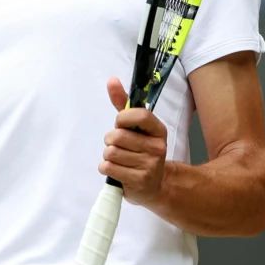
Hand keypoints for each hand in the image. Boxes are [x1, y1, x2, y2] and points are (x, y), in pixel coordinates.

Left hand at [99, 77, 167, 205]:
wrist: (154, 184)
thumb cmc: (140, 149)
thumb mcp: (134, 126)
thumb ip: (123, 103)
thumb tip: (112, 80)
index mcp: (158, 130)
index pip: (140, 115)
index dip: (123, 118)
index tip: (120, 124)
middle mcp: (158, 147)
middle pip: (118, 136)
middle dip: (110, 140)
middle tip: (118, 145)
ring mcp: (150, 166)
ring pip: (111, 152)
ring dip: (108, 155)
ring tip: (119, 159)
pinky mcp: (139, 181)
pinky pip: (108, 168)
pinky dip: (106, 168)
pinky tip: (117, 170)